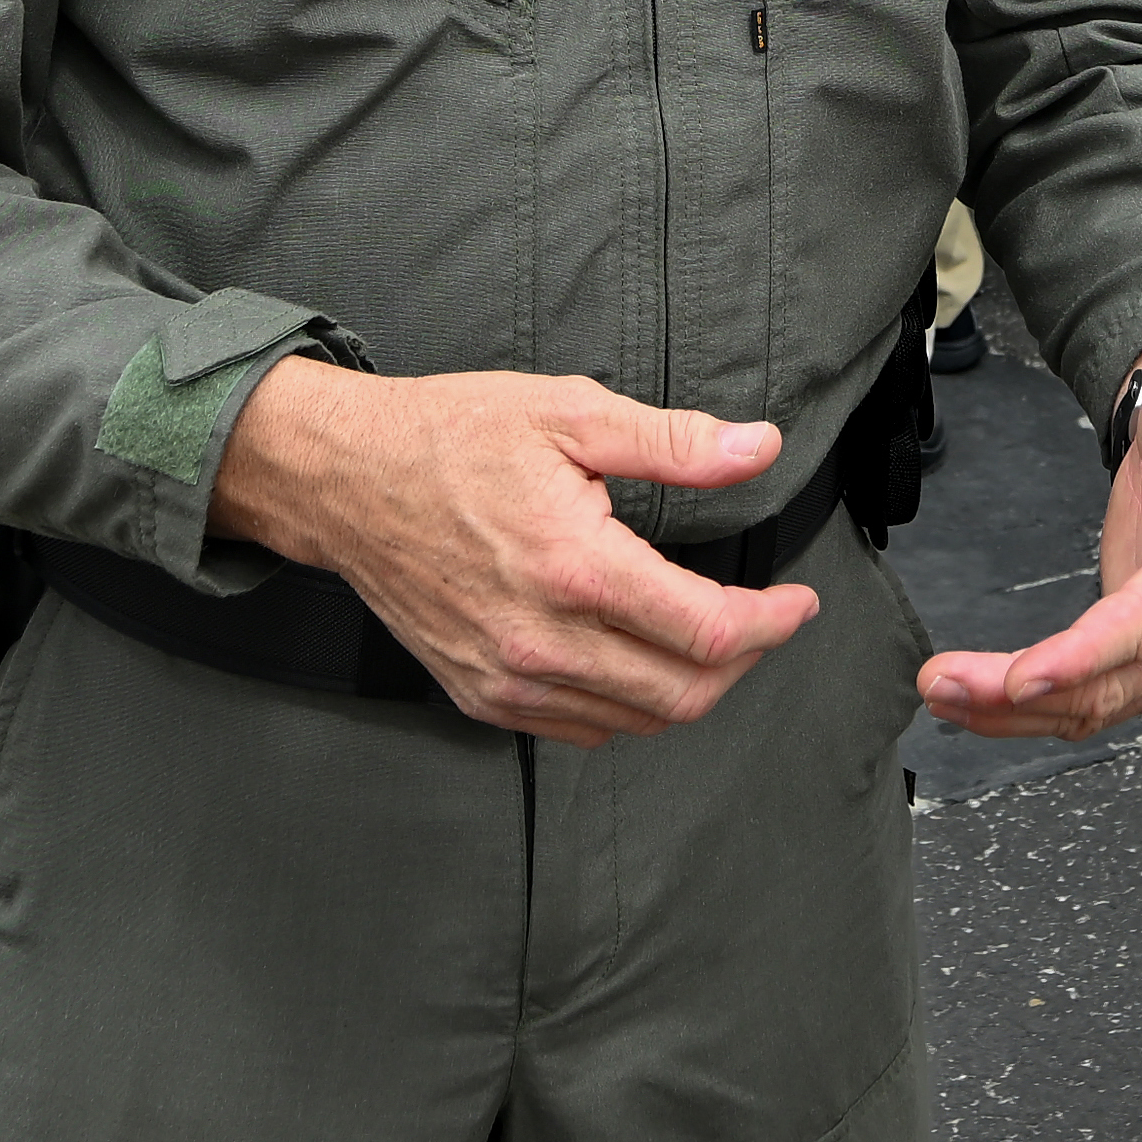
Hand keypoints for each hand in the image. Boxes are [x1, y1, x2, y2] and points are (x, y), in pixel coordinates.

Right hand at [207, 359, 811, 742]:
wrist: (344, 479)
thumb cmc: (449, 436)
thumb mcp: (568, 412)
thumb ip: (674, 441)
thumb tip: (759, 447)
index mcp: (576, 567)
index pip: (709, 631)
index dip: (771, 623)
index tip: (797, 602)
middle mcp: (542, 639)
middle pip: (684, 693)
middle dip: (743, 661)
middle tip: (760, 619)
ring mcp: (507, 677)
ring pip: (637, 720)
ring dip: (689, 688)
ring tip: (707, 638)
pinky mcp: (480, 694)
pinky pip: (580, 728)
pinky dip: (627, 707)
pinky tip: (636, 661)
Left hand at [921, 316, 1141, 742]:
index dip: (1088, 655)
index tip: (1024, 678)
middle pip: (1112, 681)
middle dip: (1021, 694)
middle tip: (939, 684)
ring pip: (1098, 706)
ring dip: (1014, 714)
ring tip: (940, 693)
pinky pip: (1095, 702)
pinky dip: (1033, 713)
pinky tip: (979, 703)